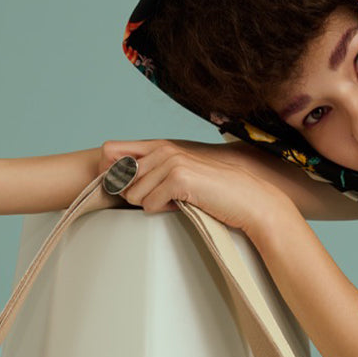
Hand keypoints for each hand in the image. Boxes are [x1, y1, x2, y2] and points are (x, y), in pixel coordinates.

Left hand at [99, 139, 296, 246]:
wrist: (246, 200)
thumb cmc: (213, 191)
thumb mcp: (178, 176)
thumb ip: (150, 173)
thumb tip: (119, 184)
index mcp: (161, 145)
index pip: (112, 150)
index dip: (111, 171)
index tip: (124, 185)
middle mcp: (163, 149)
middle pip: (121, 180)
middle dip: (138, 195)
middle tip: (164, 198)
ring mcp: (170, 162)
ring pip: (134, 195)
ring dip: (153, 204)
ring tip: (176, 201)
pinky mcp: (178, 179)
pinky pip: (149, 205)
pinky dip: (164, 211)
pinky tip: (183, 205)